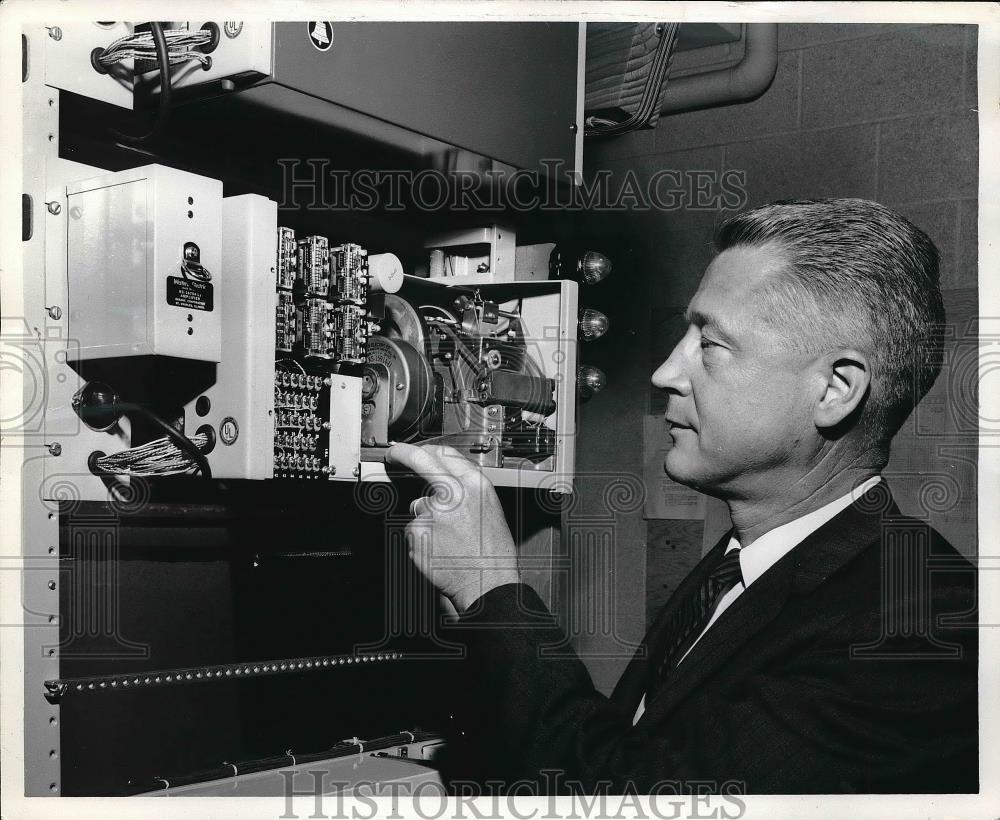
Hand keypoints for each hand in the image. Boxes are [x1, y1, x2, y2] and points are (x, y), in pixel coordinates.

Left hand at [385, 443, 519, 611]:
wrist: (487, 584)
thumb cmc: (492, 553)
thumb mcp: (489, 509)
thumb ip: (466, 490)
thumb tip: (442, 480)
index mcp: (476, 484)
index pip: (444, 453)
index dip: (425, 450)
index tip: (414, 451)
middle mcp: (454, 493)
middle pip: (420, 461)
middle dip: (403, 454)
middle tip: (393, 455)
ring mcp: (433, 512)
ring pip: (418, 507)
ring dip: (426, 520)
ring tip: (448, 541)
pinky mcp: (418, 532)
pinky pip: (414, 531)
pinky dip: (422, 541)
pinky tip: (439, 550)